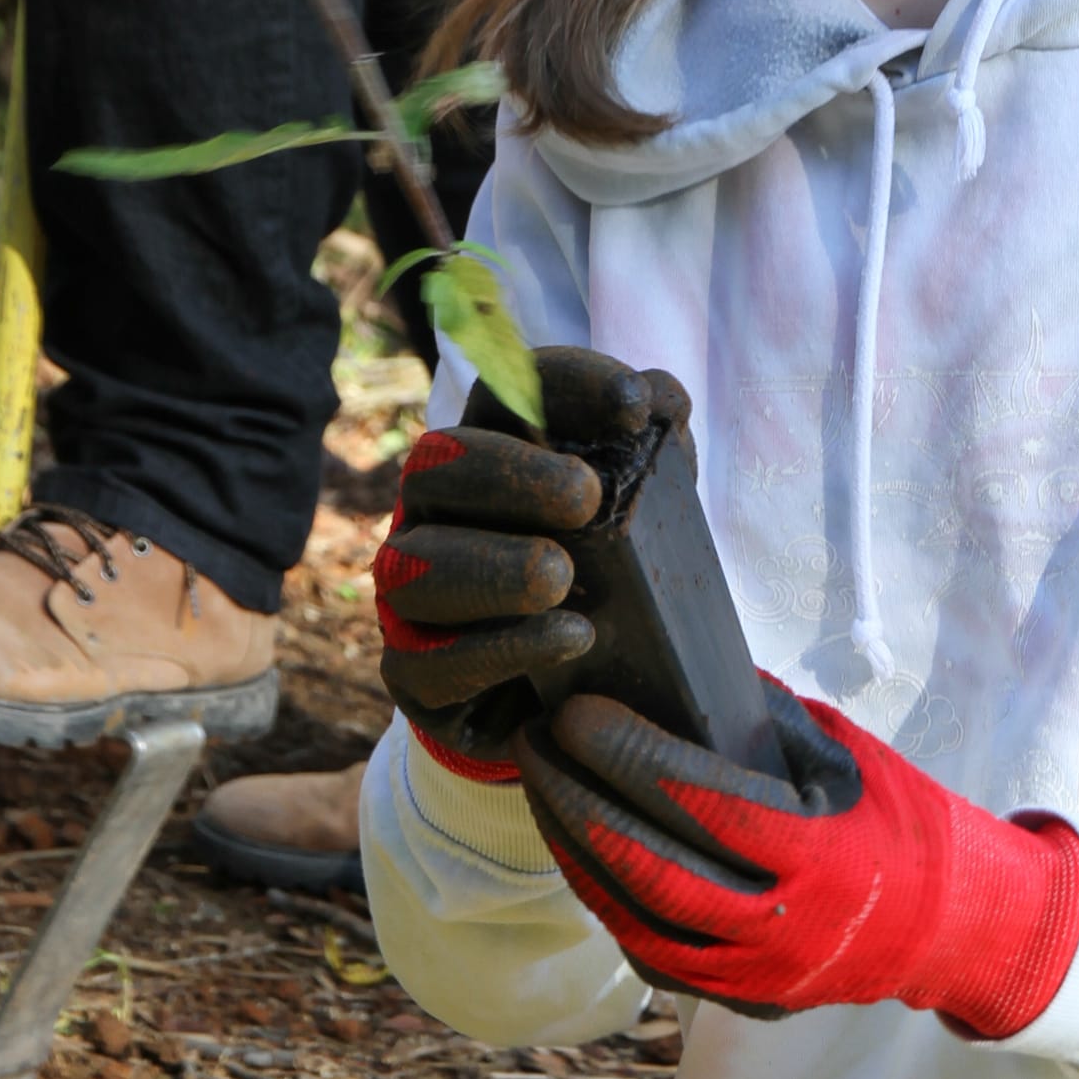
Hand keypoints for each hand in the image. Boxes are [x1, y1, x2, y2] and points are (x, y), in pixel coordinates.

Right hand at [377, 348, 689, 775]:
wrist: (580, 693)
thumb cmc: (609, 577)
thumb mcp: (645, 512)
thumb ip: (654, 454)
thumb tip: (665, 400)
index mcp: (492, 450)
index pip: (508, 389)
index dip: (566, 384)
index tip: (634, 405)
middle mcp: (437, 509)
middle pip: (440, 462)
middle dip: (511, 474)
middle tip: (584, 497)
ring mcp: (415, 590)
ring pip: (416, 564)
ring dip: (491, 566)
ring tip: (560, 578)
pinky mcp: (414, 671)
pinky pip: (429, 659)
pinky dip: (499, 649)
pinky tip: (568, 639)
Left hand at [517, 682, 1078, 1034]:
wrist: (950, 927)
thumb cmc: (897, 819)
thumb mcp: (845, 755)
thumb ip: (763, 721)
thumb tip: (674, 667)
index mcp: (821, 856)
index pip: (706, 804)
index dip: (633, 758)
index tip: (580, 713)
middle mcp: (785, 930)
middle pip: (652, 871)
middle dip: (579, 804)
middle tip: (536, 744)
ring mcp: (758, 979)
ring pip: (636, 922)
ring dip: (576, 852)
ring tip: (542, 788)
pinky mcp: (740, 1002)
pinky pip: (651, 956)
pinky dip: (607, 900)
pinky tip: (578, 848)